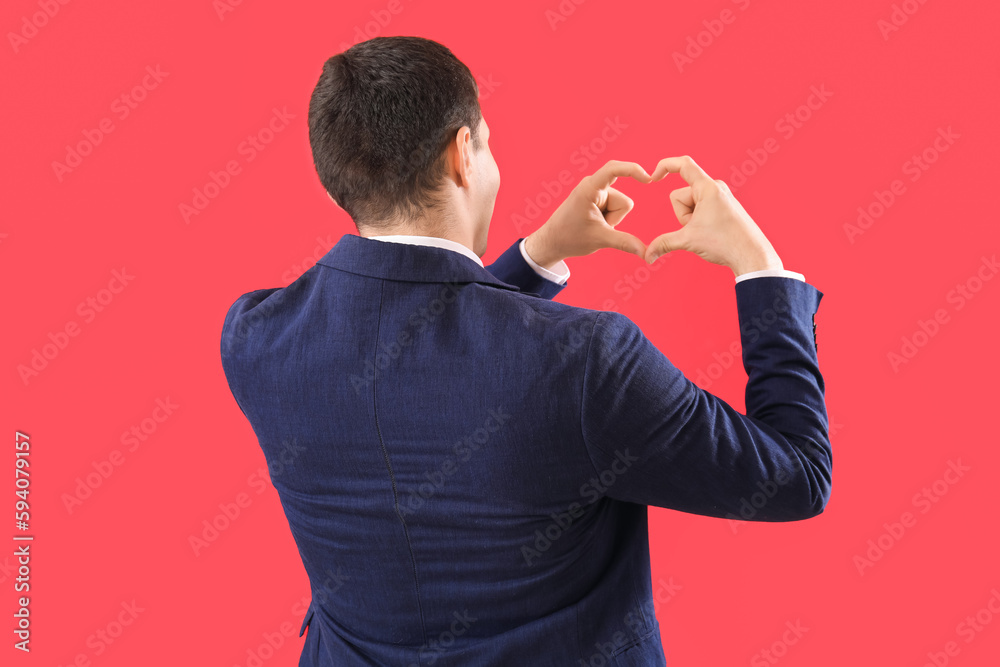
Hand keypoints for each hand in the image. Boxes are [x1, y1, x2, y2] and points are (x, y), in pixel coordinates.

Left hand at [524, 160, 652, 267]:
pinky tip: (594, 224)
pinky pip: (614, 208)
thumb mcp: (600, 240)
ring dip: (611, 220)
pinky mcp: (597, 199)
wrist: (552, 242)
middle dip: (615, 218)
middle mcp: (593, 186)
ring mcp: (595, 192)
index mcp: (589, 188)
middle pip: (623, 201)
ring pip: (620, 206)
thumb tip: (646, 252)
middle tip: (596, 226)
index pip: (614, 169)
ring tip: (593, 225)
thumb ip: (625, 242)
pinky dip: (608, 219)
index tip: (649, 179)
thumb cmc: (569, 237)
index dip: (633, 170)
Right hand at [644, 156, 782, 276]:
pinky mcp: (723, 207)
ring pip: (690, 205)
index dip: (664, 166)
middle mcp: (715, 188)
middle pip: (681, 196)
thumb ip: (663, 243)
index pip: (683, 165)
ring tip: (707, 232)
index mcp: (707, 188)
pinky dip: (698, 222)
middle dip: (682, 215)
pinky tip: (711, 233)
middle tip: (698, 229)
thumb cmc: (725, 243)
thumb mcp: (688, 241)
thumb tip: (647, 255)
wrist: (752, 254)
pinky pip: (700, 210)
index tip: (653, 177)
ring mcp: (720, 197)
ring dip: (691, 220)